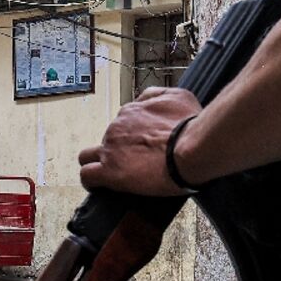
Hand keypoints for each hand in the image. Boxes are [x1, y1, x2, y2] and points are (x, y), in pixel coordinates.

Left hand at [79, 87, 201, 196]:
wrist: (192, 149)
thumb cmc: (190, 125)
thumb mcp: (178, 97)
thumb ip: (155, 95)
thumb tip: (143, 99)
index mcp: (132, 112)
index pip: (122, 123)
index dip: (129, 136)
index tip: (141, 145)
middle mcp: (117, 128)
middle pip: (107, 140)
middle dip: (117, 150)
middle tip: (135, 162)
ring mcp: (111, 150)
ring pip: (91, 156)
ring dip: (104, 164)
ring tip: (123, 175)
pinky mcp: (110, 172)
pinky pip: (87, 176)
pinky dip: (91, 181)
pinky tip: (98, 185)